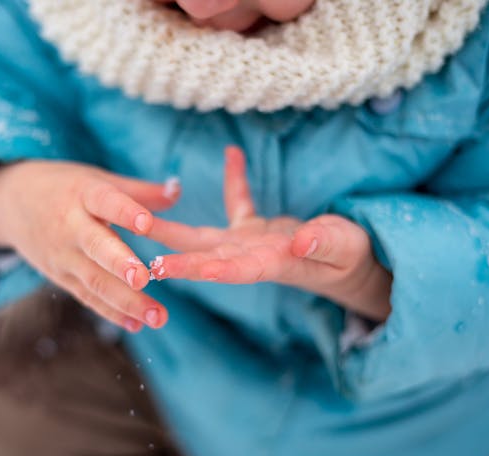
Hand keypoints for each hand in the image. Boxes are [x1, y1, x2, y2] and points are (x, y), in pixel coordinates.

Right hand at [0, 160, 180, 331]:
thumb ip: (139, 190)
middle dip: (119, 265)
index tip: (146, 224)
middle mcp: (70, 226)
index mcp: (83, 194)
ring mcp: (63, 256)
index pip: (105, 202)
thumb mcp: (97, 179)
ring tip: (157, 317)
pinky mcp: (60, 277)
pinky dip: (111, 312)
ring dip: (126, 301)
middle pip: (95, 247)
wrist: (12, 204)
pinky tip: (137, 325)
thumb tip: (177, 190)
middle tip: (144, 279)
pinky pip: (87, 297)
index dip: (125, 212)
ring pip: (94, 280)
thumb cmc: (67, 187)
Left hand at [147, 147, 391, 321]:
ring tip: (141, 217)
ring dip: (174, 229)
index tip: (169, 268)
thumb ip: (324, 243)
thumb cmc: (352, 257)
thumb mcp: (345, 248)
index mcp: (274, 264)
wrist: (351, 263)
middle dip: (171, 254)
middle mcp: (253, 256)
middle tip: (136, 257)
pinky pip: (240, 202)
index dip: (201, 268)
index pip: (233, 269)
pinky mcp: (257, 230)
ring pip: (206, 236)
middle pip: (206, 256)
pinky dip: (237, 180)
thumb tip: (300, 240)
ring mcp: (250, 243)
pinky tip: (234, 153)